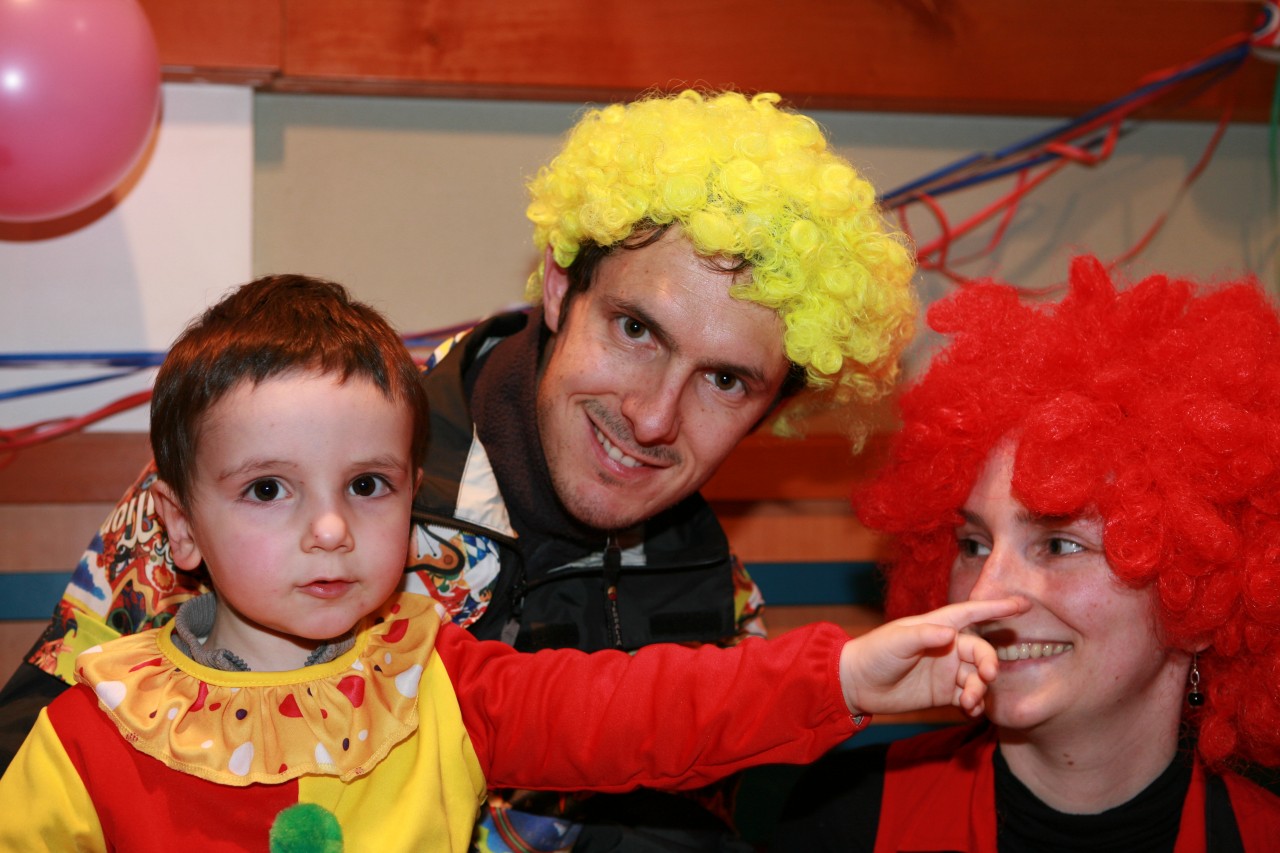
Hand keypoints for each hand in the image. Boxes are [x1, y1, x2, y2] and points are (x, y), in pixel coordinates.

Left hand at [838, 597, 1026, 717]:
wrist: (857, 685)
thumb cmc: (874, 653)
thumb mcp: (896, 641)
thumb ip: (923, 636)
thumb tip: (950, 633)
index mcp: (938, 626)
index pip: (972, 613)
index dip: (997, 607)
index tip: (1023, 604)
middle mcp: (947, 646)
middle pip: (981, 651)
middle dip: (989, 663)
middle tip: (987, 677)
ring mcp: (947, 670)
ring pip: (977, 677)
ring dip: (980, 689)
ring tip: (968, 701)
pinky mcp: (944, 693)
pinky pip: (969, 697)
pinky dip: (975, 704)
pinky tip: (970, 710)